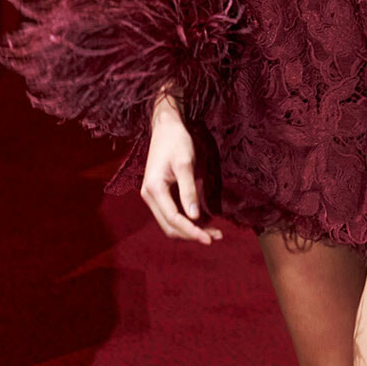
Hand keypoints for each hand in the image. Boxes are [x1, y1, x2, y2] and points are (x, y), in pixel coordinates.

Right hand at [139, 92, 221, 244]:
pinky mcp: (161, 194)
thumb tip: (194, 217)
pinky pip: (174, 213)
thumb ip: (189, 191)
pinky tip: (207, 219)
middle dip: (193, 234)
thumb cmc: (177, 141)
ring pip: (171, 223)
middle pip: (170, 226)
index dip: (192, 231)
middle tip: (217, 236)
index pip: (173, 219)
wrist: (166, 126)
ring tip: (215, 231)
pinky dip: (189, 220)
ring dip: (192, 229)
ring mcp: (153, 196)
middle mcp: (149, 196)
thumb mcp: (185, 164)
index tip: (211, 239)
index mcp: (154, 189)